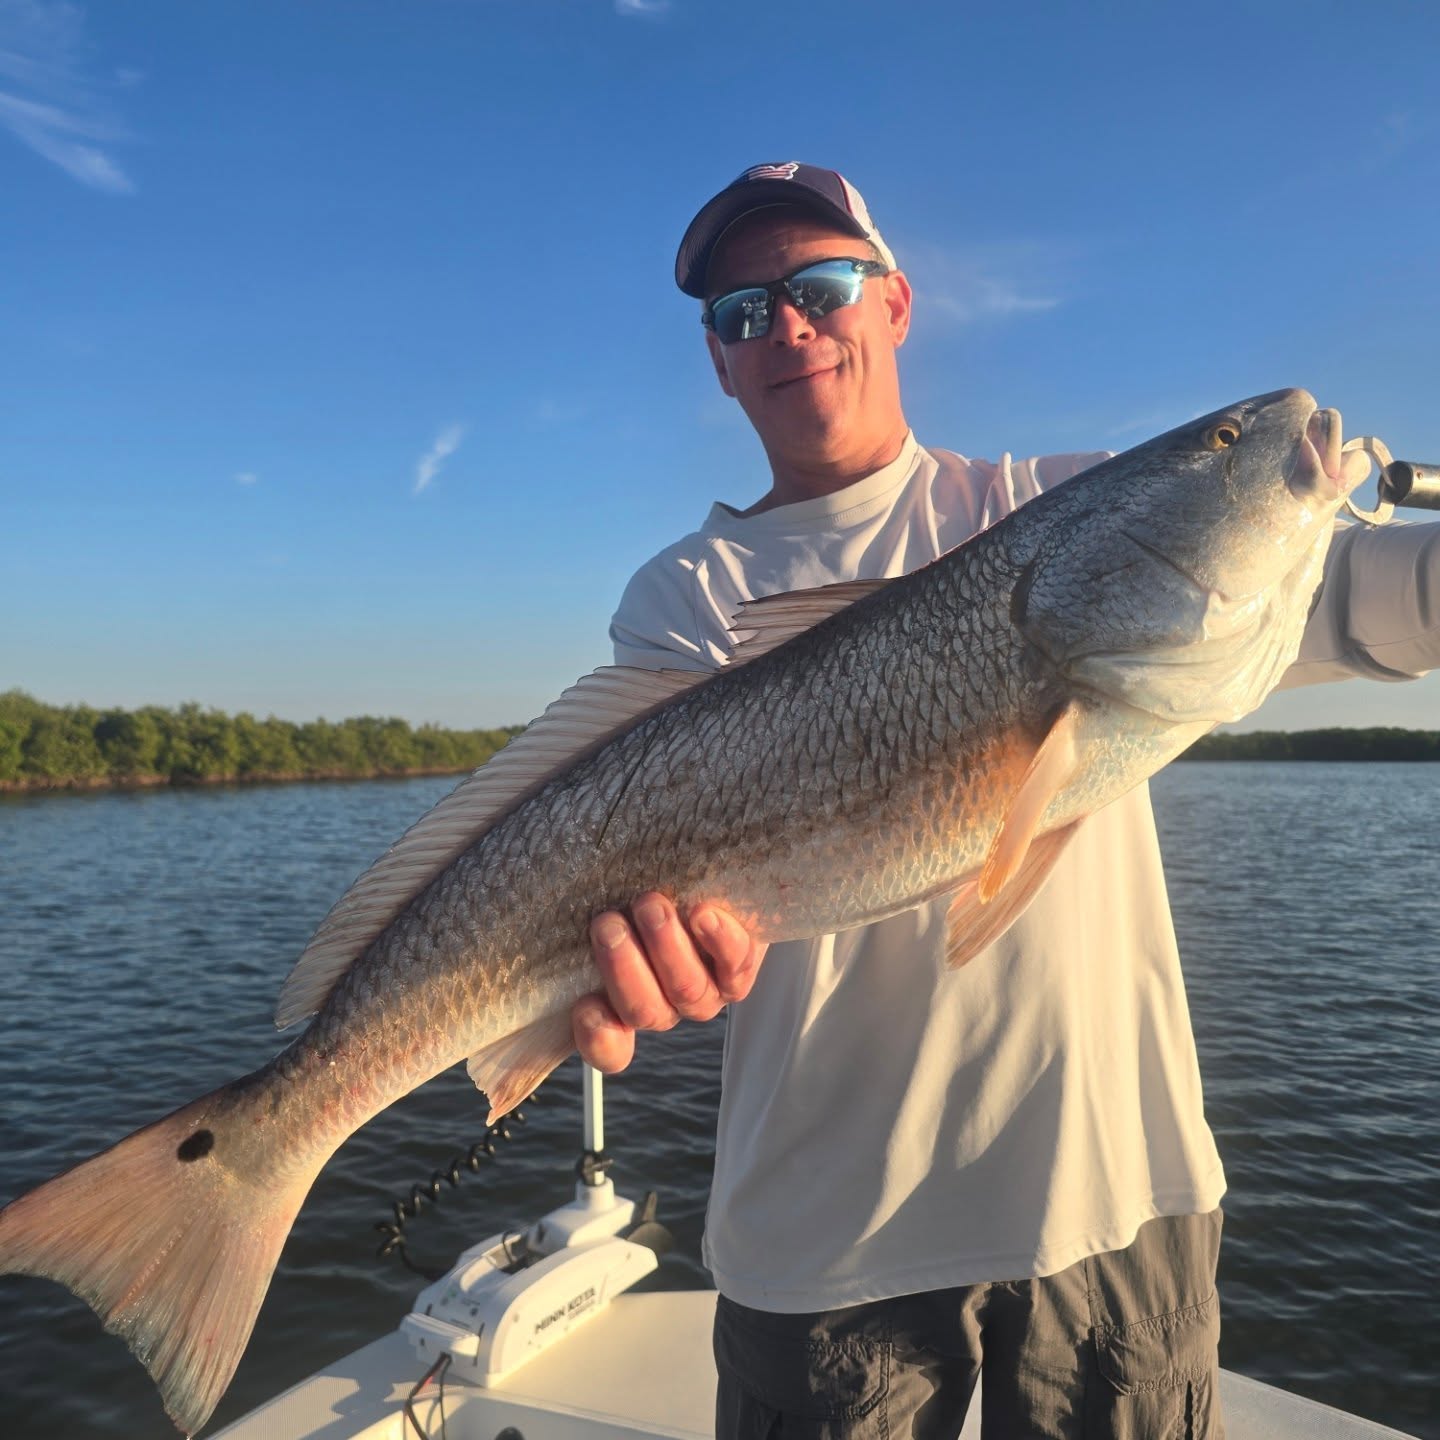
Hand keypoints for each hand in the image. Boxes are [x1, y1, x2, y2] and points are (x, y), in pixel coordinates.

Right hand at [572, 894, 766, 1072]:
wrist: (702, 870)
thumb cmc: (636, 883)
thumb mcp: (602, 898)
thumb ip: (585, 913)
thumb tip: (560, 909)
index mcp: (619, 1002)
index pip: (606, 1044)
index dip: (596, 1036)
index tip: (586, 1006)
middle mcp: (663, 1004)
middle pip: (642, 1010)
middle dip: (622, 969)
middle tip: (608, 926)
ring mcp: (704, 991)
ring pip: (687, 991)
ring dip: (665, 949)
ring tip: (650, 907)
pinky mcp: (740, 968)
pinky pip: (736, 966)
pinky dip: (719, 941)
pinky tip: (703, 914)